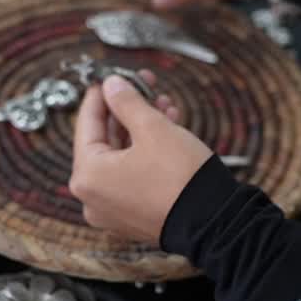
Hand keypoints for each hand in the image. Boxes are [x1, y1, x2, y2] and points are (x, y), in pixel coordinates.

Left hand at [70, 74, 212, 244]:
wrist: (214, 223)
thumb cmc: (180, 179)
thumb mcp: (153, 128)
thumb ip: (127, 102)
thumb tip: (112, 85)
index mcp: (87, 176)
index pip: (87, 123)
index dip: (102, 94)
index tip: (111, 77)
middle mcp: (93, 197)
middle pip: (105, 140)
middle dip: (128, 110)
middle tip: (144, 86)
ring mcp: (112, 209)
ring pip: (122, 157)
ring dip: (141, 128)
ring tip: (163, 105)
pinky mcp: (133, 215)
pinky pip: (132, 175)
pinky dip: (145, 153)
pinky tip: (166, 128)